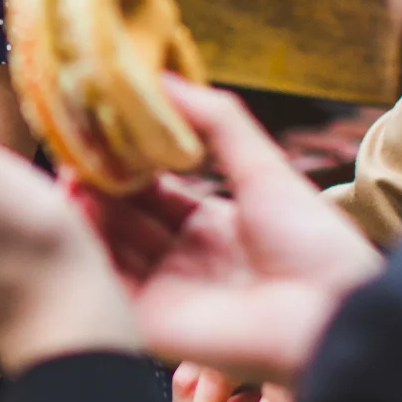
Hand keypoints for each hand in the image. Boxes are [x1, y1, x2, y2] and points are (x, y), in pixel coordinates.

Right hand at [76, 81, 381, 389]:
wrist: (331, 312)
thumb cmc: (311, 242)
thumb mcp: (262, 166)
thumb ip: (215, 120)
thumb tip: (163, 77)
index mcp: (216, 227)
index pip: (155, 189)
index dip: (127, 163)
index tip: (101, 132)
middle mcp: (188, 260)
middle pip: (127, 217)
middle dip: (100, 183)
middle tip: (74, 148)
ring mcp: (169, 292)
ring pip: (112, 247)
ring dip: (89, 211)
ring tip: (69, 172)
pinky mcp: (155, 324)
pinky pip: (111, 284)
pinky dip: (91, 250)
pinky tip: (81, 210)